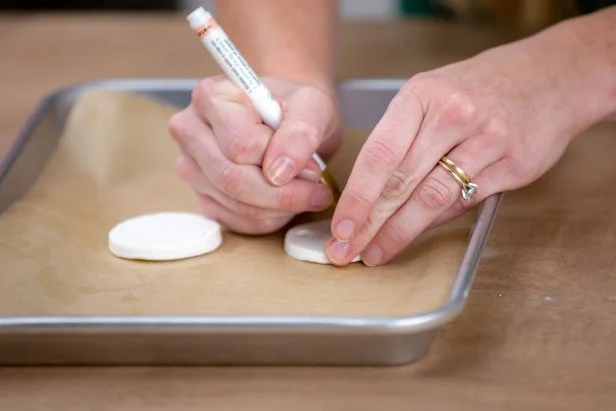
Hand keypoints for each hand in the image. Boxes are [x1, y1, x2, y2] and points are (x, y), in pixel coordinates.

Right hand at [168, 76, 340, 233]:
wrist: (288, 120)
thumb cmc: (294, 107)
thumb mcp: (311, 106)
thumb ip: (300, 133)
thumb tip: (280, 171)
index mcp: (211, 96)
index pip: (241, 145)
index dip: (281, 161)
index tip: (312, 166)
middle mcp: (191, 131)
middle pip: (232, 178)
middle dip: (283, 194)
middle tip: (317, 192)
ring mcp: (191, 167)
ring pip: (235, 204)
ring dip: (280, 208)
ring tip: (306, 193)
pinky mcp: (202, 196)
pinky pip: (236, 221)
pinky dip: (270, 219)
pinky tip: (286, 204)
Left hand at [325, 31, 603, 265]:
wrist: (550, 76)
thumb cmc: (479, 89)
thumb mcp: (433, 97)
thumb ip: (404, 141)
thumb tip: (372, 197)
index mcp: (422, 95)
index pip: (378, 154)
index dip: (356, 197)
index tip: (339, 227)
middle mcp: (453, 114)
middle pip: (400, 181)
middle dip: (368, 223)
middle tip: (345, 250)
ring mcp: (487, 139)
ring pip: (431, 198)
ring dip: (399, 232)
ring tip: (375, 252)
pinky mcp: (513, 164)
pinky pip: (465, 201)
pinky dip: (436, 222)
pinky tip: (414, 236)